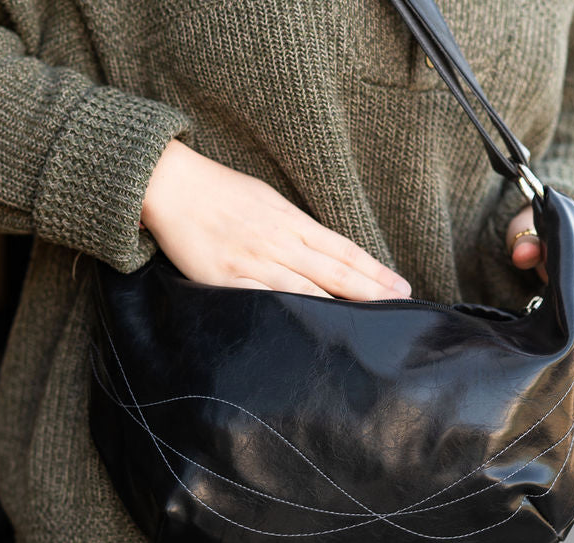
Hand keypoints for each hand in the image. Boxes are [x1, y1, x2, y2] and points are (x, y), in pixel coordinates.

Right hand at [140, 140, 411, 300]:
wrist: (171, 184)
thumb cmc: (217, 190)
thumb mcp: (264, 199)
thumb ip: (292, 225)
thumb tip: (321, 246)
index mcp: (290, 220)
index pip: (343, 249)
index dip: (374, 270)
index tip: (401, 285)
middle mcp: (279, 240)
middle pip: (334, 269)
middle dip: (371, 289)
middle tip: (402, 305)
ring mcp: (254, 260)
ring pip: (309, 287)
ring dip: (342, 305)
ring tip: (371, 320)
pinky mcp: (227, 276)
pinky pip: (266, 298)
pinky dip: (294, 312)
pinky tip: (314, 327)